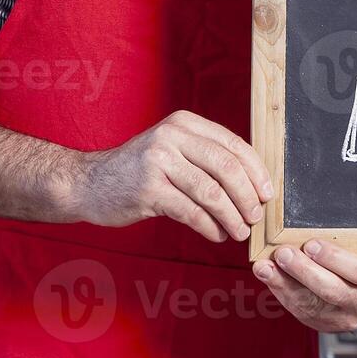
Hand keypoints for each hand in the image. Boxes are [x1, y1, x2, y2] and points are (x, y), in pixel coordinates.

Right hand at [68, 110, 272, 240]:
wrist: (89, 183)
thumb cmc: (138, 171)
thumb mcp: (172, 150)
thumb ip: (205, 158)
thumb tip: (252, 183)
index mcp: (184, 123)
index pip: (232, 144)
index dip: (255, 170)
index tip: (267, 192)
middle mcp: (172, 137)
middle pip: (226, 167)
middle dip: (247, 195)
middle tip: (256, 216)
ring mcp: (158, 162)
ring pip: (211, 192)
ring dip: (231, 216)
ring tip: (240, 231)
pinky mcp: (148, 190)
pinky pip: (191, 211)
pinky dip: (210, 226)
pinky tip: (217, 234)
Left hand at [252, 239, 356, 331]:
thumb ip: (354, 239)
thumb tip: (316, 219)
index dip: (334, 258)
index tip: (311, 244)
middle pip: (331, 290)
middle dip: (303, 271)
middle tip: (283, 253)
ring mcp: (342, 318)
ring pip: (310, 303)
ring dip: (284, 283)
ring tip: (265, 266)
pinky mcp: (323, 324)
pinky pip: (300, 310)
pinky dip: (281, 292)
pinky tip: (268, 276)